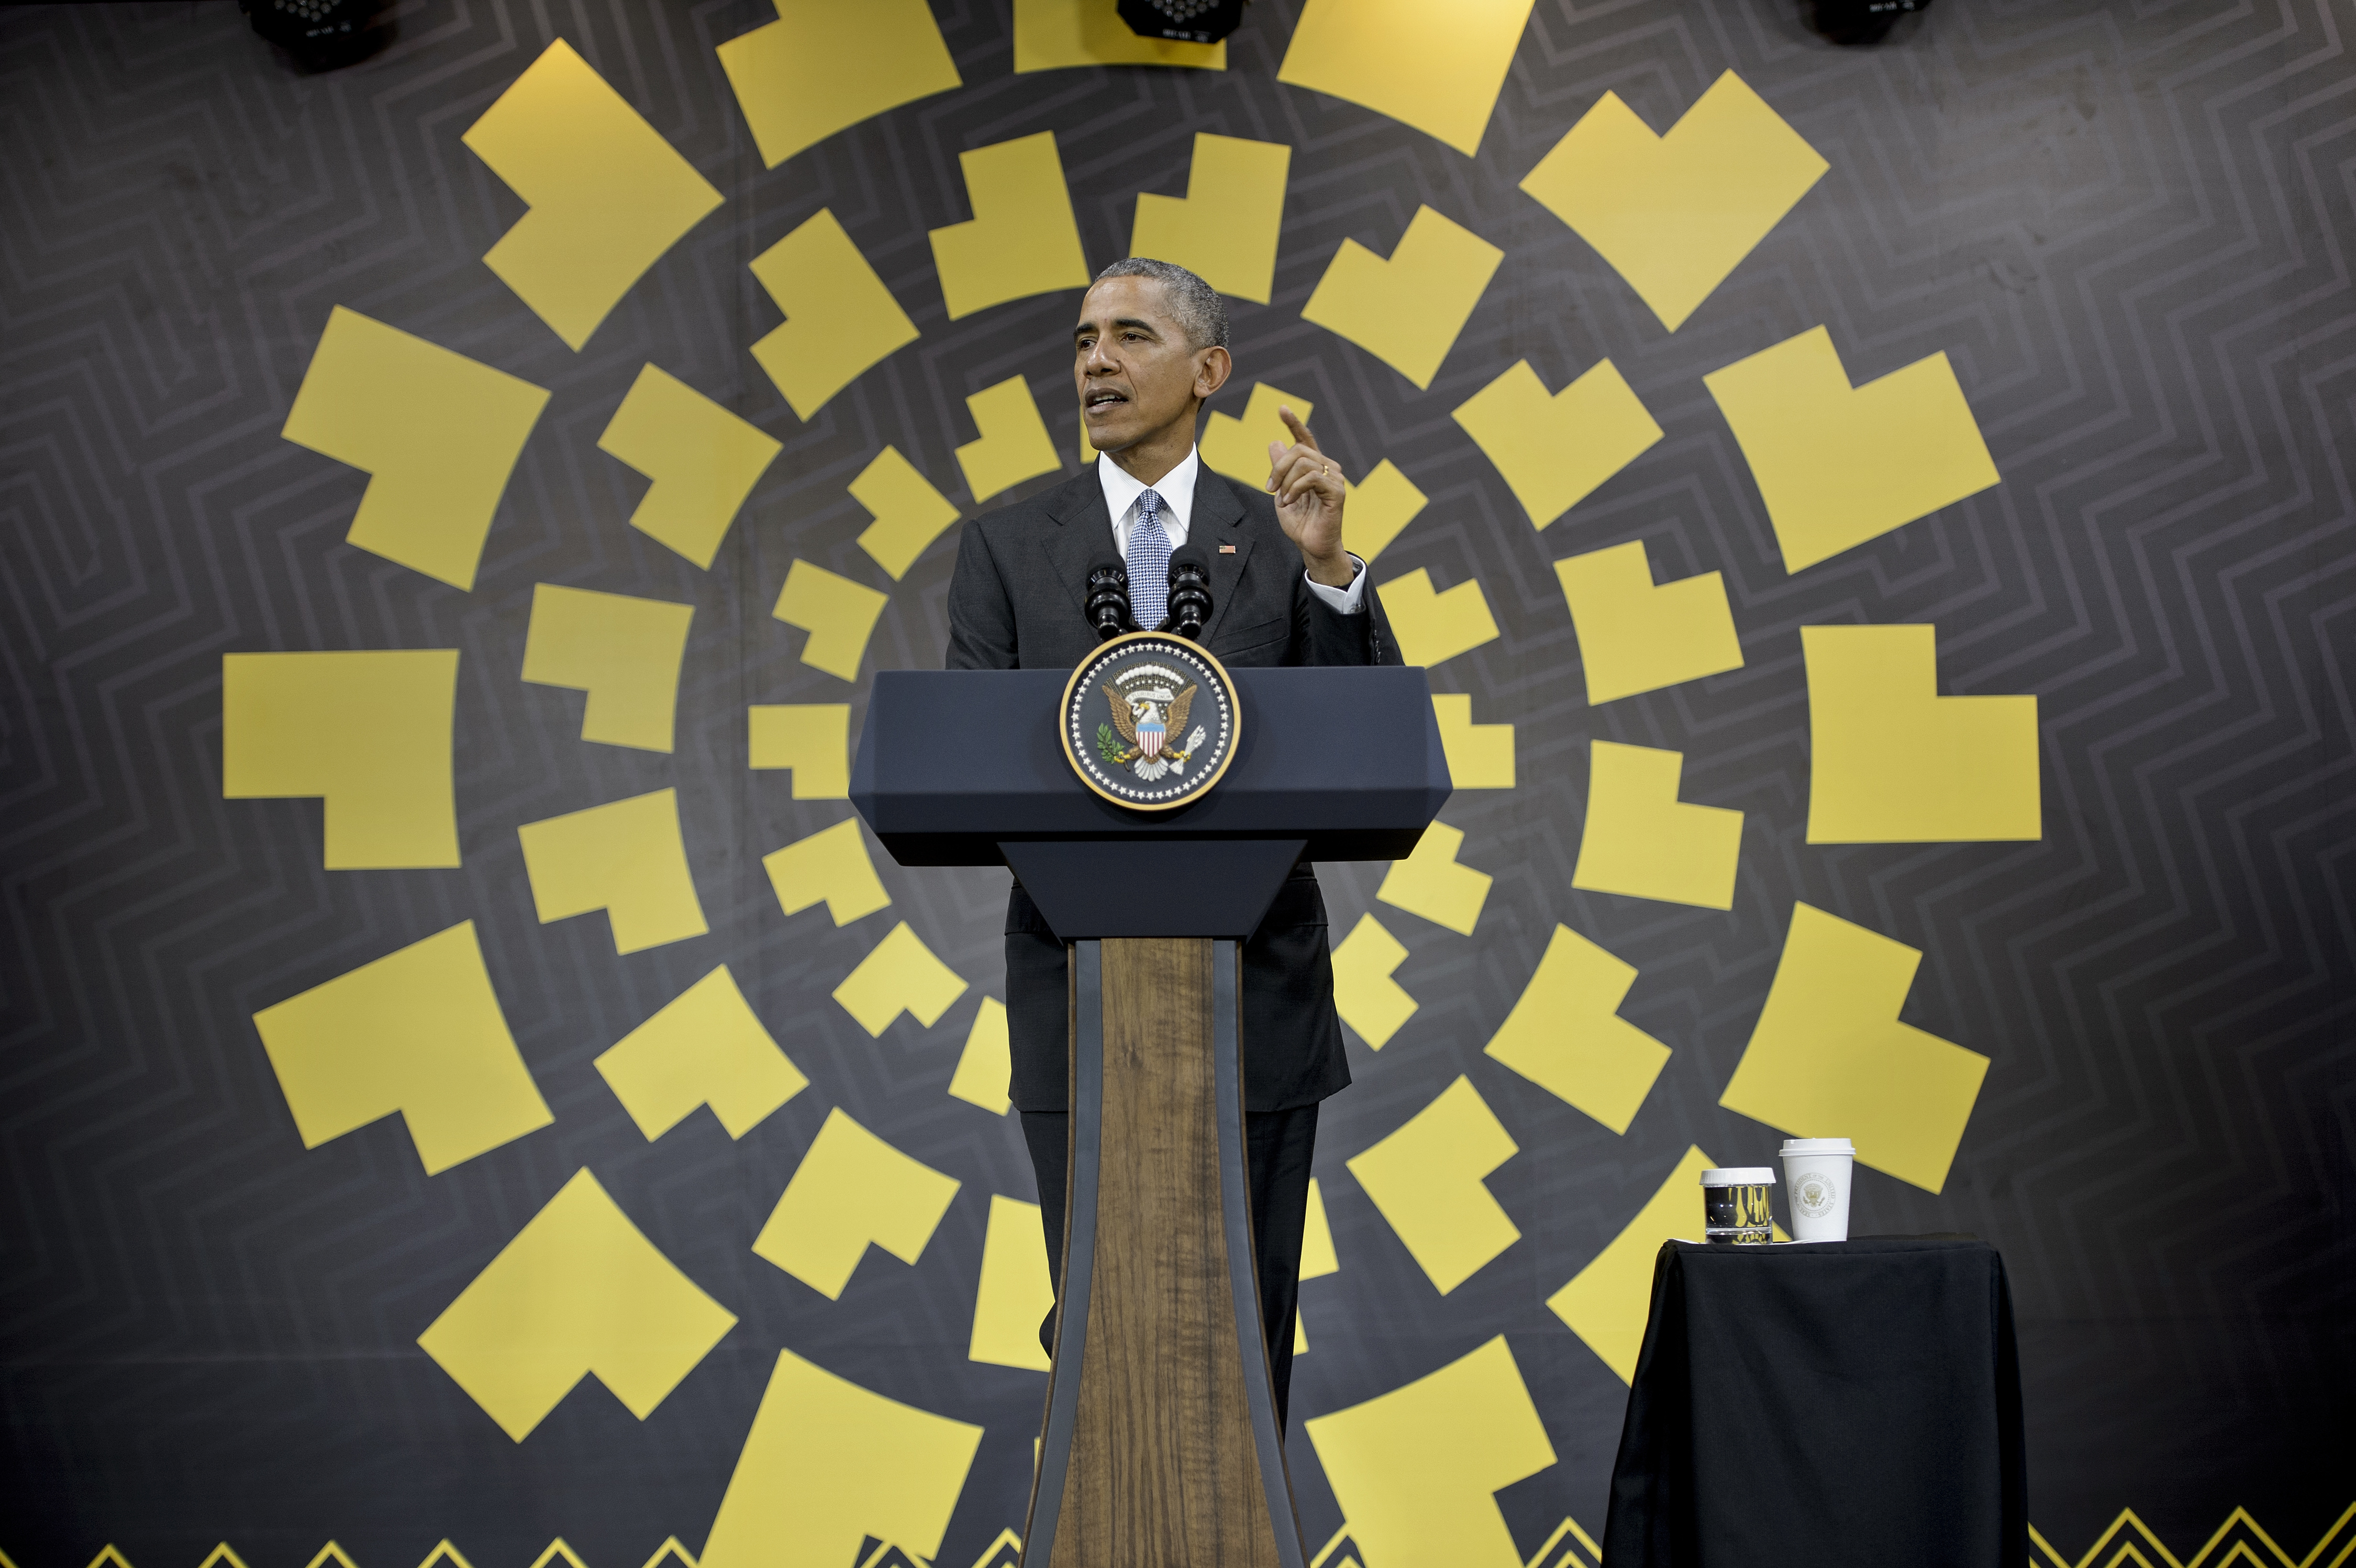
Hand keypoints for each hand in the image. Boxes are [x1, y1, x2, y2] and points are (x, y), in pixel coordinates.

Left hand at [1265, 406, 1352, 586]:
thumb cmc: (1300, 522)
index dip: (1294, 423)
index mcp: (1314, 467)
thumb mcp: (1282, 492)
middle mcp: (1327, 468)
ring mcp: (1334, 479)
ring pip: (1303, 463)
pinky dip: (1295, 489)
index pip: (1305, 439)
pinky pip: (1312, 478)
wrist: (1311, 546)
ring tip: (1283, 500)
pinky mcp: (1337, 492)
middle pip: (1299, 449)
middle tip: (1270, 488)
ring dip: (1286, 482)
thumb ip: (1280, 469)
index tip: (1282, 409)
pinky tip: (1290, 501)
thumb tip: (1274, 442)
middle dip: (1278, 467)